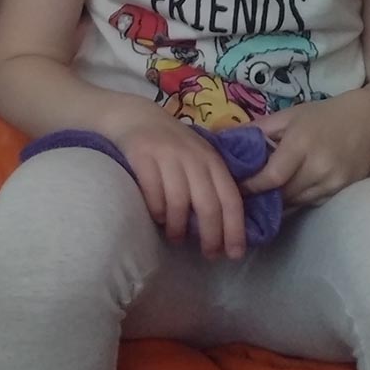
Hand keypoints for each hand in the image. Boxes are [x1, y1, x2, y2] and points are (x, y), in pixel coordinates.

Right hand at [114, 109, 245, 259]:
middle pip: (207, 205)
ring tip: (176, 238)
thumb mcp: (198, 154)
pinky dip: (157, 211)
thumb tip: (226, 226)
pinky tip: (157, 218)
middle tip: (208, 254)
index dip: (234, 229)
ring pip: (179, 202)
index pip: (230, 198)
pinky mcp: (142, 155)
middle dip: (210, 236)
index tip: (234, 253)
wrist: (135, 116)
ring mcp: (166, 155)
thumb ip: (211, 180)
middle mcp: (192, 156)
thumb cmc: (172, 142)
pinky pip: (153, 193)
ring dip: (179, 228)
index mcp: (211, 158)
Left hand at [243, 90, 369, 206]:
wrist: (369, 122)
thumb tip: (229, 138)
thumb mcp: (290, 115)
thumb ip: (261, 128)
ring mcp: (331, 181)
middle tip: (240, 196)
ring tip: (257, 199)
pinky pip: (311, 202)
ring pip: (296, 202)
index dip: (252, 185)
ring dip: (277, 202)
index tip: (234, 187)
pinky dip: (295, 202)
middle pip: (283, 193)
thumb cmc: (325, 116)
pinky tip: (283, 199)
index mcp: (300, 143)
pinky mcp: (341, 191)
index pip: (272, 176)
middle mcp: (317, 166)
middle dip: (261, 196)